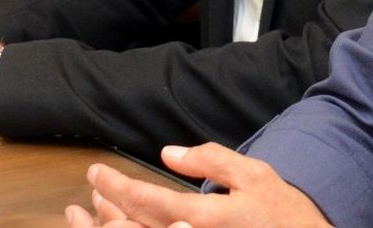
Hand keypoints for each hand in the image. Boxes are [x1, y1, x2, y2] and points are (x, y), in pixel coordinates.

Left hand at [64, 143, 330, 227]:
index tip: (95, 172)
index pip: (151, 202)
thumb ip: (211, 160)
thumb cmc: (283, 212)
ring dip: (115, 227)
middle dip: (107, 212)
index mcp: (211, 218)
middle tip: (89, 196)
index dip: (117, 187)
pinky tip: (126, 225)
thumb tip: (170, 153)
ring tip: (96, 213)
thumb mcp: (253, 175)